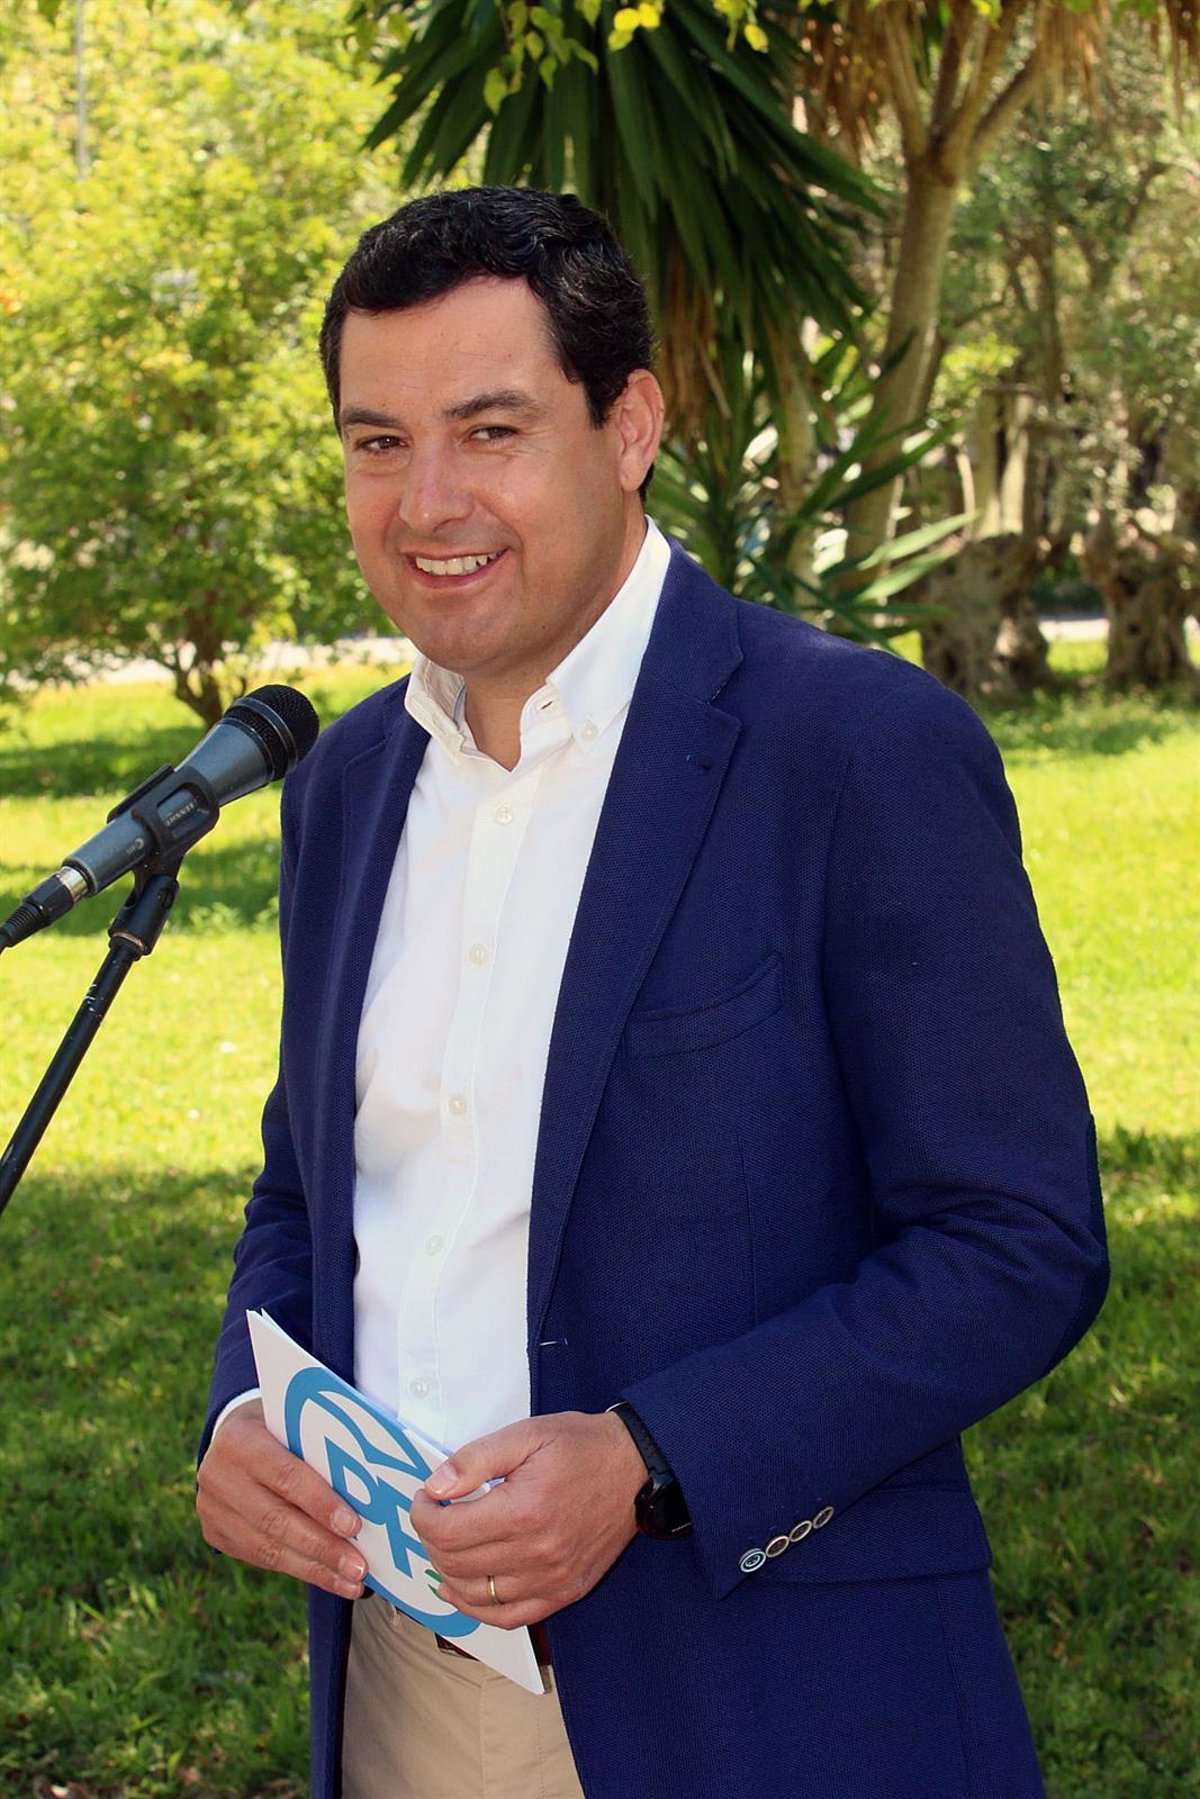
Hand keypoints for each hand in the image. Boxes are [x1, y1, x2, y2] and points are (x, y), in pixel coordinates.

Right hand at [196, 1399, 366, 1599]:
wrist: (232, 1437)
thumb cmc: (281, 1427)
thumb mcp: (296, 1423)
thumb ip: (321, 1450)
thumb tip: (372, 1489)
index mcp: (240, 1440)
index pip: (285, 1475)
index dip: (320, 1503)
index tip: (354, 1526)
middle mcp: (218, 1476)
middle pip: (276, 1520)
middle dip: (322, 1547)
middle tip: (359, 1566)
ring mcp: (212, 1509)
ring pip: (269, 1548)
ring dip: (316, 1568)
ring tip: (352, 1581)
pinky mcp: (215, 1535)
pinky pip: (262, 1559)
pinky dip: (301, 1569)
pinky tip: (331, 1578)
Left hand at [409, 1410, 647, 1628]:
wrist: (635, 1469)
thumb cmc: (580, 1446)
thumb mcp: (527, 1434)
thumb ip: (476, 1459)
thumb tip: (436, 1487)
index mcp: (522, 1511)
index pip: (446, 1531)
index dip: (422, 1514)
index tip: (425, 1498)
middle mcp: (535, 1554)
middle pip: (455, 1564)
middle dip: (431, 1539)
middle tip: (435, 1515)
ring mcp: (551, 1580)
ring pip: (475, 1596)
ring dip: (448, 1572)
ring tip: (446, 1546)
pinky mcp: (564, 1593)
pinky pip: (508, 1617)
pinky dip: (476, 1608)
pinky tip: (461, 1588)